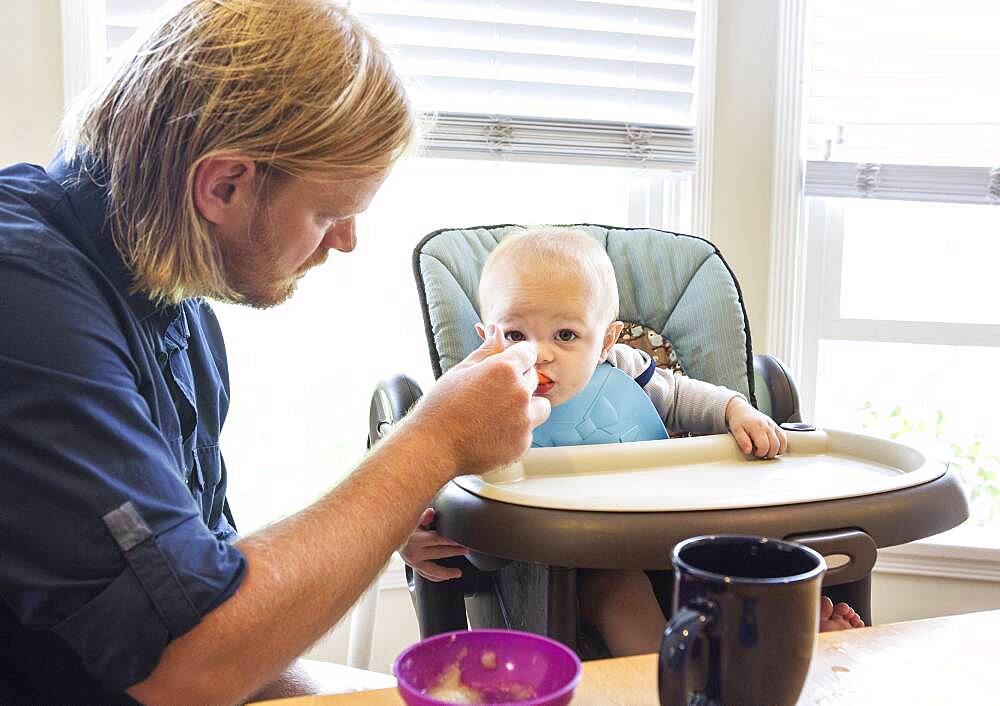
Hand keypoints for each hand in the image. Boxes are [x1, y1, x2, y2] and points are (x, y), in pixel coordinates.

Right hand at [399, 508, 467, 581]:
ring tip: (458, 573)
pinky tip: (444, 578)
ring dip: (446, 572)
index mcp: (415, 539)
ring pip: (432, 570)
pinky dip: (436, 577)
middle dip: (453, 552)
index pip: (437, 540)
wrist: (388, 537)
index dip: (450, 540)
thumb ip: (422, 516)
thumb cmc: (402, 527)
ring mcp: (413, 562)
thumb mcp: (411, 519)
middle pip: (438, 554)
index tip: (460, 540)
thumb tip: (431, 512)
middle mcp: (414, 553)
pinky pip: (426, 575)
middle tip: (465, 550)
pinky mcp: (413, 567)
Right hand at [406, 323, 550, 475]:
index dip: (516, 358)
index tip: (507, 366)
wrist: (433, 446)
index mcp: (505, 369)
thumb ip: (487, 350)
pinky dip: (517, 430)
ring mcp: (523, 420)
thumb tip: (496, 330)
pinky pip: (529, 430)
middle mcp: (519, 392)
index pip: (528, 352)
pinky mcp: (523, 443)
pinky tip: (493, 430)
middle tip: (492, 392)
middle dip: (518, 381)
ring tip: (499, 412)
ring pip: (539, 406)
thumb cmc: (441, 407)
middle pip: (533, 378)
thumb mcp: (462, 370)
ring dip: (527, 405)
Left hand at [725, 397, 786, 458]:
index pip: (764, 446)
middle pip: (775, 445)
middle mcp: (768, 426)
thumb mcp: (736, 431)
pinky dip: (781, 445)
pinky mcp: (776, 426)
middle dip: (768, 453)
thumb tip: (748, 451)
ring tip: (766, 451)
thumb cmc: (738, 420)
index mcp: (758, 427)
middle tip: (760, 453)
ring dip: (776, 450)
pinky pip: (784, 437)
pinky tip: (773, 447)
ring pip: (782, 442)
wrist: (741, 410)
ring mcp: (773, 425)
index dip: (760, 453)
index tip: (754, 452)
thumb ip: (742, 441)